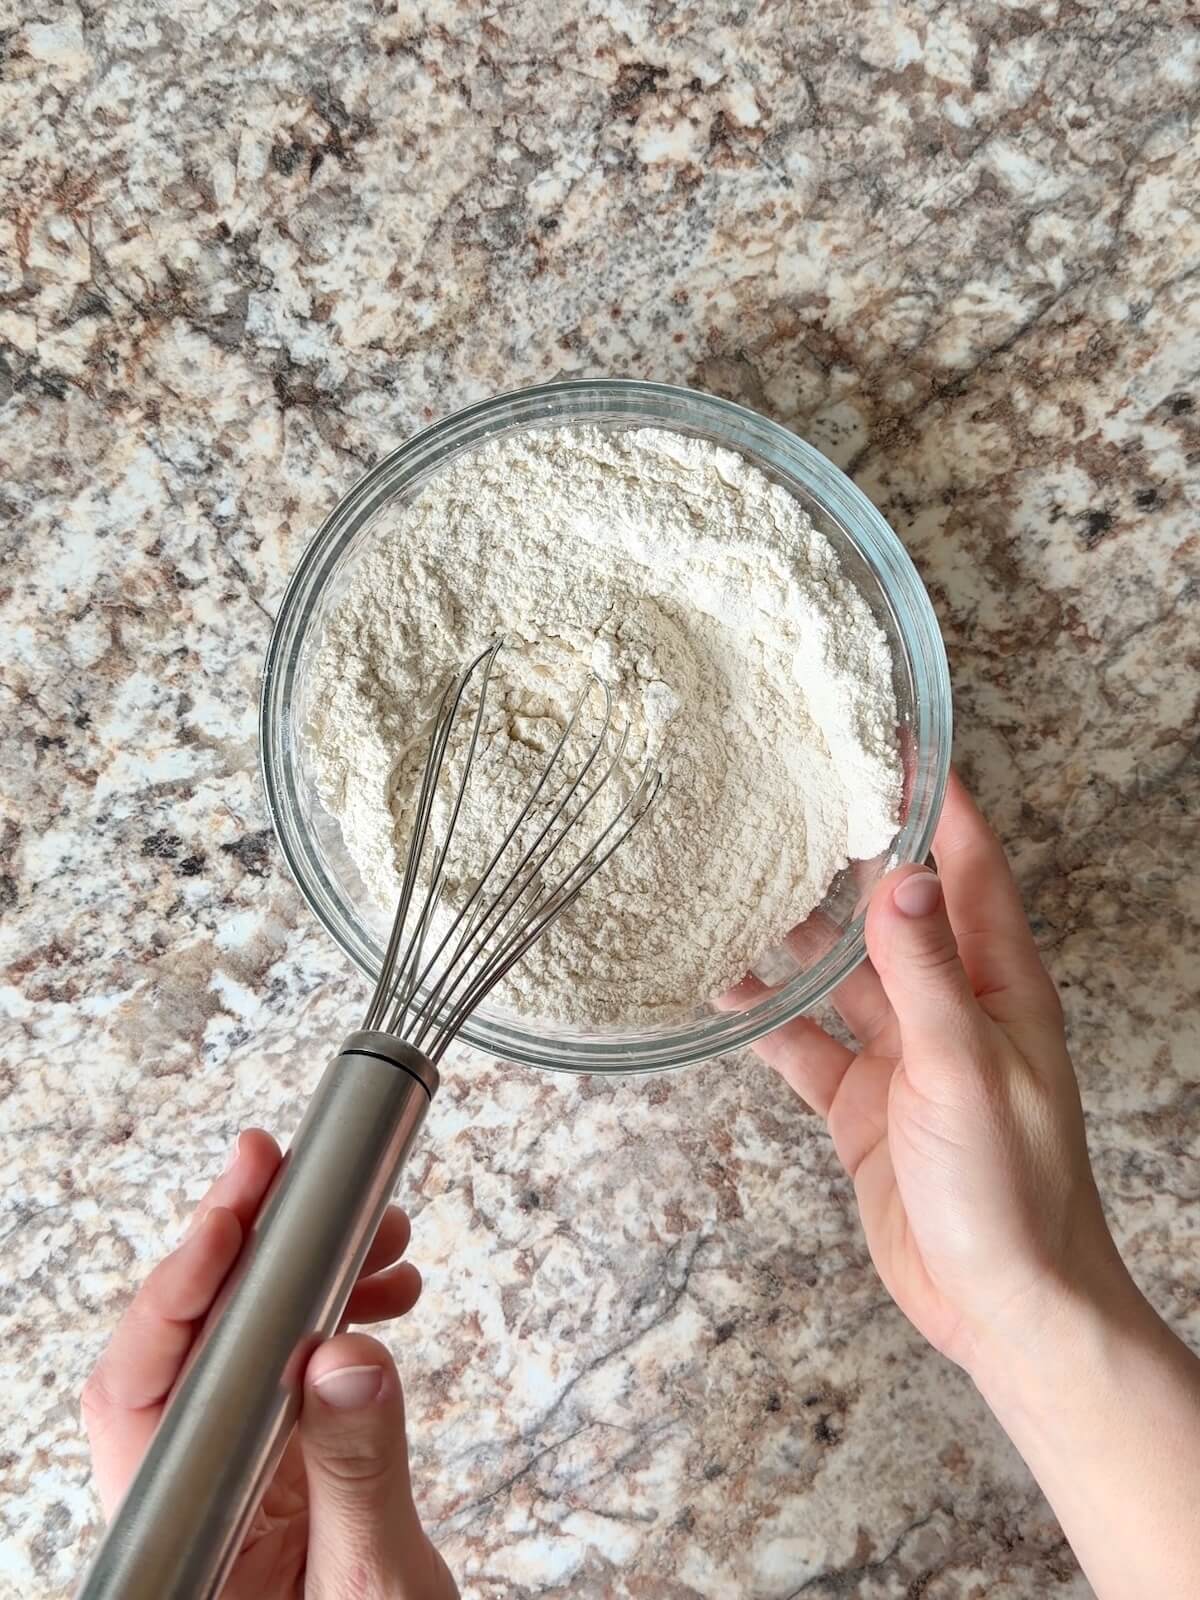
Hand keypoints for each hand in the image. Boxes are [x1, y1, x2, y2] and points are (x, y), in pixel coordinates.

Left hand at [82, 1129, 457, 1599]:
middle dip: (246, 1247)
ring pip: (244, 1344)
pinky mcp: (286, 1470)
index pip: (139, 1387)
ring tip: (381, 1236)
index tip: (233, 1207)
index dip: (179, 1285)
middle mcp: (189, 1500)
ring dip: (310, 1271)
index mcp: (174, 1539)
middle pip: (186, 1345)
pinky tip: (387, 1295)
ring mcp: (237, 1482)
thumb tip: (345, 1356)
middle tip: (289, 1169)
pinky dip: (340, 1313)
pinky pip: (293, 1367)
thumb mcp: (369, 1591)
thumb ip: (356, 1481)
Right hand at [722, 770, 1127, 1377]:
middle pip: (891, 909)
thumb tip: (900, 876)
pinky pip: (806, 1042)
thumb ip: (927, 975)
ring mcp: (903, 1054)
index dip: (937, 800)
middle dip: (849, 854)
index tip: (895, 740)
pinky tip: (721, 989)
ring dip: (792, 937)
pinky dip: (765, 1017)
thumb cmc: (1013, 1191)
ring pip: (838, 973)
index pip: (969, 865)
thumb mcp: (965, 1071)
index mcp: (999, 984)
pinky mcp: (864, 1102)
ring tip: (734, 883)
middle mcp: (950, 1006)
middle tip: (793, 798)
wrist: (1002, 1304)